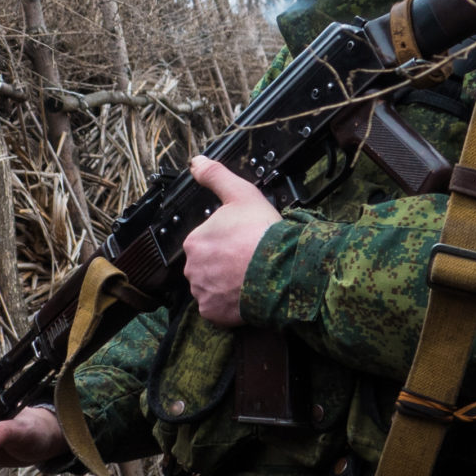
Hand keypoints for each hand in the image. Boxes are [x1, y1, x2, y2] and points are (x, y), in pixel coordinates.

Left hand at [183, 155, 279, 327]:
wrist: (283, 268)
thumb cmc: (263, 232)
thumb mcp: (240, 194)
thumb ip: (215, 176)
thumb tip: (196, 162)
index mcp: (195, 241)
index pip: (206, 243)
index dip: (226, 243)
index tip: (243, 243)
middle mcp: (192, 268)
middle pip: (206, 266)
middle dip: (223, 265)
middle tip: (247, 261)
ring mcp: (202, 293)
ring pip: (211, 288)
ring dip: (226, 285)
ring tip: (249, 279)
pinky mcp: (214, 314)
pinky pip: (217, 310)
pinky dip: (229, 306)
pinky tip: (245, 296)